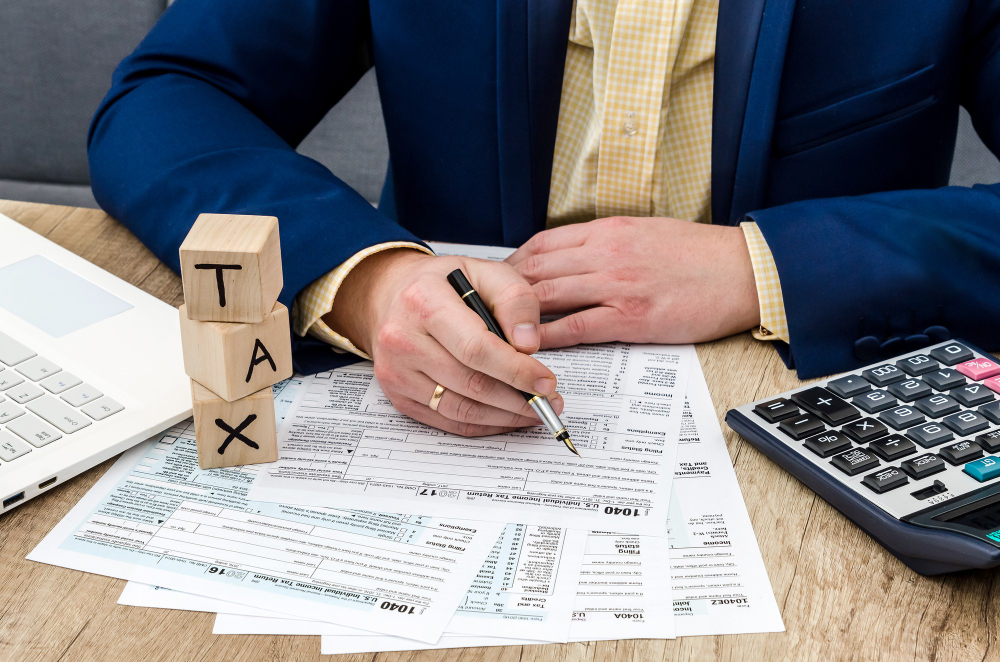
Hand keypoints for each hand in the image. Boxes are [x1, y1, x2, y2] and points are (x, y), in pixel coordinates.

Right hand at [324, 249, 563, 436]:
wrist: (393, 294)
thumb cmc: (444, 283)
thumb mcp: (485, 271)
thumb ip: (514, 299)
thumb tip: (527, 344)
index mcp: (424, 302)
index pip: (475, 348)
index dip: (516, 370)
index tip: (546, 382)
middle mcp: (402, 339)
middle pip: (470, 383)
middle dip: (517, 399)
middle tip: (548, 401)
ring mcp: (396, 371)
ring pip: (460, 409)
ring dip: (503, 416)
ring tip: (532, 411)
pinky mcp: (397, 395)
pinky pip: (447, 421)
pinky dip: (482, 424)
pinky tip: (505, 416)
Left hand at [506, 217, 760, 346]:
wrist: (745, 271)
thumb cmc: (699, 254)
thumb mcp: (645, 232)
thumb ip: (607, 242)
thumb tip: (574, 255)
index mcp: (608, 230)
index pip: (543, 243)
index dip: (513, 262)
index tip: (497, 278)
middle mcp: (606, 253)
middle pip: (536, 269)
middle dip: (503, 289)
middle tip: (482, 307)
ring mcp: (616, 285)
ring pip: (549, 296)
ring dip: (517, 314)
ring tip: (495, 330)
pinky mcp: (631, 317)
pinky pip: (577, 327)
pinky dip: (548, 336)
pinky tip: (530, 346)